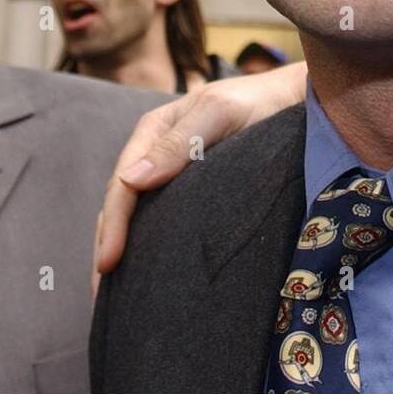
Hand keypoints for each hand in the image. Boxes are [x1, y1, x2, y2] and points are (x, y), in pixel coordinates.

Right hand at [92, 60, 306, 292]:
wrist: (291, 102)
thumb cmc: (256, 102)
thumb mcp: (218, 113)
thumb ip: (178, 142)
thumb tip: (132, 179)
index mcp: (152, 131)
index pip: (122, 184)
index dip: (113, 225)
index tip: (109, 262)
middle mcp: (154, 152)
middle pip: (120, 204)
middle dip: (106, 244)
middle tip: (101, 292)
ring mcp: (169, 172)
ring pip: (135, 213)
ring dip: (122, 247)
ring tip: (112, 292)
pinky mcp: (188, 188)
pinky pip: (158, 216)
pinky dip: (145, 241)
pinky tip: (143, 268)